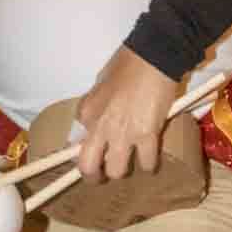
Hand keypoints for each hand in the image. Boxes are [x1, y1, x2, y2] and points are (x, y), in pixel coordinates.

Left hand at [75, 46, 178, 182]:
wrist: (154, 54)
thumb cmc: (129, 61)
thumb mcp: (102, 82)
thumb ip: (97, 104)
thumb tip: (100, 117)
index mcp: (87, 111)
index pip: (77, 142)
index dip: (88, 149)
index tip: (95, 153)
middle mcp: (100, 126)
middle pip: (88, 167)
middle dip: (94, 177)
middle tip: (104, 175)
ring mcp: (123, 133)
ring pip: (117, 171)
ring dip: (124, 170)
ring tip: (132, 163)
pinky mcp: (147, 135)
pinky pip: (146, 163)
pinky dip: (149, 164)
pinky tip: (151, 158)